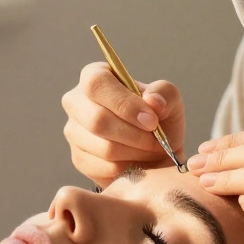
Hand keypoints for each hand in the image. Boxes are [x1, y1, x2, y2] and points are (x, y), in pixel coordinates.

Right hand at [62, 62, 184, 186]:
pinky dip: (129, 167)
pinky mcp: (79, 158)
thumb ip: (165, 94)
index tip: (152, 121)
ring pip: (103, 147)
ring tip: (152, 149)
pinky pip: (104, 167)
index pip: (97, 84)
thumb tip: (152, 101)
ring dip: (135, 152)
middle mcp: (76, 101)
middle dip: (134, 135)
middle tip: (157, 140)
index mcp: (95, 76)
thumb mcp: (169, 100)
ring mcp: (74, 131)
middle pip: (96, 120)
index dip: (125, 104)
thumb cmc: (158, 119)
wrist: (155, 151)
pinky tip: (139, 161)